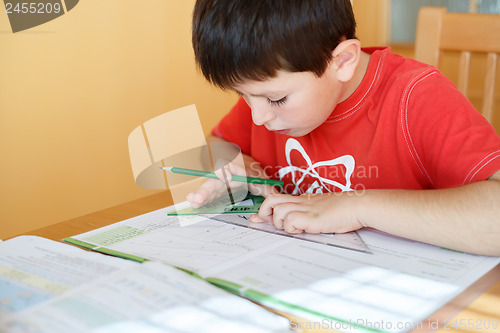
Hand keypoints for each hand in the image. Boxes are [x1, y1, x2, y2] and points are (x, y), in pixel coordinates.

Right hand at [186, 155, 279, 207]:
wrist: (243, 171)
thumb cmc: (250, 174)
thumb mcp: (259, 178)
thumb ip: (266, 187)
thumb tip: (274, 194)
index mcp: (233, 167)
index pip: (227, 166)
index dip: (226, 171)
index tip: (228, 177)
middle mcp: (222, 175)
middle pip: (212, 180)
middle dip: (206, 189)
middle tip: (198, 197)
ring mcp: (216, 184)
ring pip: (206, 189)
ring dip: (199, 196)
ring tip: (192, 201)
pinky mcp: (213, 193)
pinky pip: (205, 196)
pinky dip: (199, 201)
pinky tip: (193, 205)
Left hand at [249, 192, 364, 233]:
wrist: (358, 205)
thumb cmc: (343, 211)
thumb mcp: (321, 210)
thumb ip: (306, 215)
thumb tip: (296, 224)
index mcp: (302, 200)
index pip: (276, 199)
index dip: (262, 209)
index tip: (255, 218)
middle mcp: (301, 202)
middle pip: (271, 200)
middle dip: (265, 213)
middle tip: (272, 224)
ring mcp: (307, 208)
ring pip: (279, 211)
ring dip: (282, 223)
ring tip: (295, 228)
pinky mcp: (313, 217)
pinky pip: (292, 220)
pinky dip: (293, 228)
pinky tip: (304, 230)